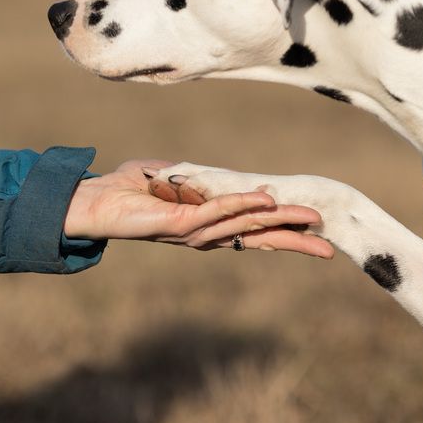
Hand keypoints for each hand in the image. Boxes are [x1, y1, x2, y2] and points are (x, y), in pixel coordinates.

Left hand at [63, 160, 334, 257]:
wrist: (93, 201)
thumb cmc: (127, 190)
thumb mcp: (166, 177)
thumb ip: (190, 176)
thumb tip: (203, 173)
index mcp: (207, 226)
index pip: (253, 231)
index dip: (283, 231)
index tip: (314, 231)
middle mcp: (205, 234)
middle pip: (258, 238)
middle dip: (293, 242)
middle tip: (328, 249)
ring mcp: (195, 231)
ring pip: (246, 225)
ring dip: (279, 220)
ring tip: (310, 220)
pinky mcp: (180, 225)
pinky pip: (218, 211)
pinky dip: (244, 204)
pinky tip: (267, 200)